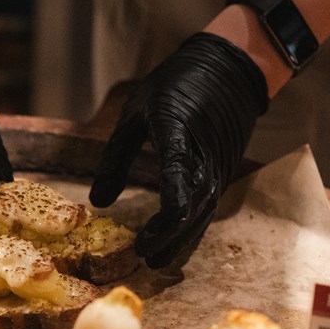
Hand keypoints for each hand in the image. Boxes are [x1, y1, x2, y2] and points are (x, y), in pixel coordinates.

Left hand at [89, 33, 267, 267]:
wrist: (232, 68)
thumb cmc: (177, 84)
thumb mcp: (136, 110)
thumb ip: (116, 155)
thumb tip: (97, 203)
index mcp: (178, 125)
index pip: (177, 164)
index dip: (173, 192)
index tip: (165, 217)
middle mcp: (203, 149)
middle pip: (193, 198)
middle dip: (171, 230)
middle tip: (143, 254)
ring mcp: (218, 163)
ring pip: (204, 207)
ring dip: (182, 236)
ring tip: (157, 260)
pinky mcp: (224, 171)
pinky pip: (209, 205)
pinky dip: (193, 227)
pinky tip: (175, 244)